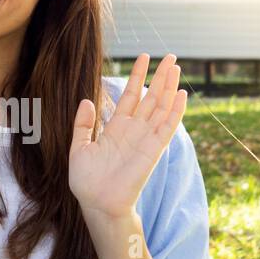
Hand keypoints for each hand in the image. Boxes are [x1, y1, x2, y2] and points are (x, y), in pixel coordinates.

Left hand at [68, 53, 185, 218]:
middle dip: (160, 76)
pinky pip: (167, 127)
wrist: (97, 203)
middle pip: (151, 97)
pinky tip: (181, 94)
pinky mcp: (154, 149)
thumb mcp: (78, 147)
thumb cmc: (86, 180)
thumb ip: (83, 125)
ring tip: (176, 67)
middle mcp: (134, 130)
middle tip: (170, 56)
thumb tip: (87, 101)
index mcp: (116, 127)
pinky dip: (175, 111)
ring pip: (161, 107)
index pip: (130, 95)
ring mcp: (145, 138)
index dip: (137, 76)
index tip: (144, 57)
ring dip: (169, 87)